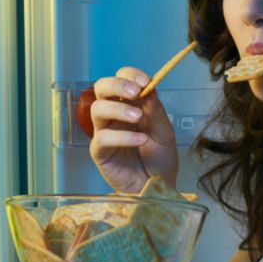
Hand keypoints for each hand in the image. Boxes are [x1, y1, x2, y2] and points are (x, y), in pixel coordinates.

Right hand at [89, 67, 178, 192]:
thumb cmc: (160, 158)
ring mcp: (105, 131)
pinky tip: (139, 140)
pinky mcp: (99, 151)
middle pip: (101, 88)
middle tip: (135, 92)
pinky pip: (103, 138)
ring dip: (118, 109)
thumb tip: (149, 87)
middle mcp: (114, 114)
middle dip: (116, 85)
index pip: (122, 78)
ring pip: (97, 109)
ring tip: (137, 118)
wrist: (159, 186)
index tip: (145, 81)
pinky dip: (121, 137)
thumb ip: (155, 111)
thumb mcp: (165, 132)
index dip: (130, 75)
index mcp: (131, 103)